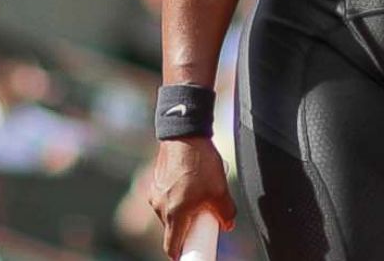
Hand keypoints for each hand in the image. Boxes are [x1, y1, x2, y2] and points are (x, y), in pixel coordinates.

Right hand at [149, 137, 237, 259]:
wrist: (185, 134)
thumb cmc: (201, 162)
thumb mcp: (220, 190)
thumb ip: (226, 212)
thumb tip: (227, 225)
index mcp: (174, 214)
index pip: (171, 247)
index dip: (181, 254)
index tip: (189, 255)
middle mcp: (160, 207)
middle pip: (172, 229)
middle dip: (187, 228)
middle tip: (203, 219)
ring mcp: (155, 194)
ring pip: (169, 213)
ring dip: (183, 211)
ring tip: (199, 194)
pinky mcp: (155, 183)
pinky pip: (166, 198)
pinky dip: (178, 198)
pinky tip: (191, 184)